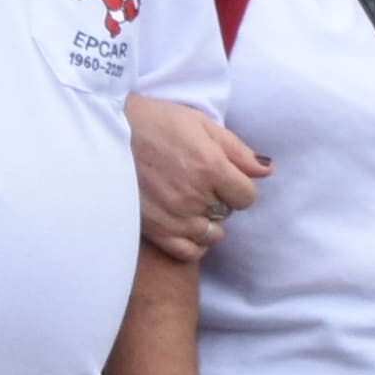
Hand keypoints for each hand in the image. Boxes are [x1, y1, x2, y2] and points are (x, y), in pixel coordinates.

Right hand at [130, 94, 269, 264]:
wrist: (107, 133)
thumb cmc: (155, 122)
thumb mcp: (201, 124)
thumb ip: (237, 150)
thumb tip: (266, 171)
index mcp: (209, 167)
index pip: (247, 197)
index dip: (239, 187)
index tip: (224, 177)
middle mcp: (194, 195)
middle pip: (228, 213)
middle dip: (220, 199)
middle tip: (198, 182)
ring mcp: (174, 216)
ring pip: (212, 234)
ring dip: (206, 220)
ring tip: (188, 201)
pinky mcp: (155, 230)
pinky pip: (189, 252)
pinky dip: (193, 242)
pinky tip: (185, 224)